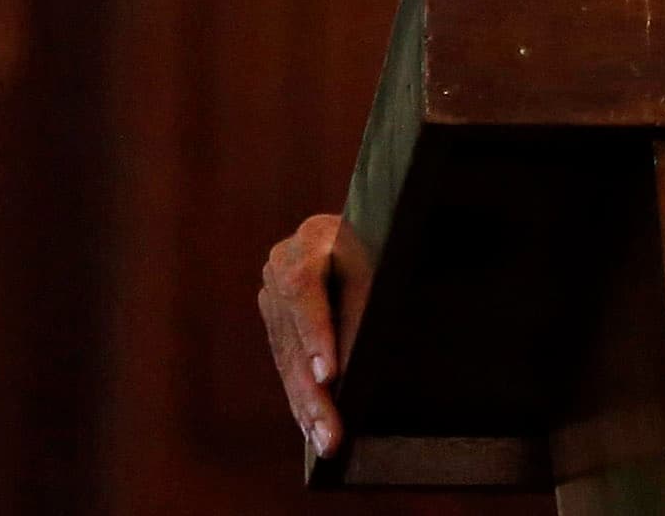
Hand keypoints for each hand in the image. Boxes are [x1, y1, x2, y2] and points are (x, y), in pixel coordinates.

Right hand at [258, 213, 371, 460]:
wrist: (377, 222)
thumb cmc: (391, 240)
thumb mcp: (385, 259)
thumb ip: (367, 303)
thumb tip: (350, 366)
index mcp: (312, 237)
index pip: (303, 289)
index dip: (315, 334)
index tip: (329, 374)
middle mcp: (281, 263)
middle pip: (293, 335)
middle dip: (313, 390)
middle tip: (331, 431)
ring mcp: (273, 294)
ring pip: (288, 358)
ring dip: (307, 405)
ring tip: (326, 442)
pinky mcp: (277, 320)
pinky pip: (288, 365)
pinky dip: (302, 397)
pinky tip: (312, 429)